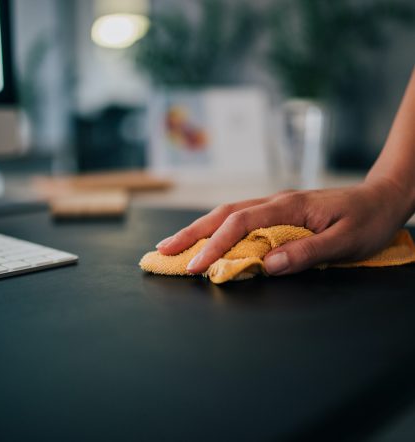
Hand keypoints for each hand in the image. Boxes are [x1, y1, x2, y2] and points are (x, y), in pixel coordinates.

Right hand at [156, 179, 410, 274]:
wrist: (383, 198)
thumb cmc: (367, 220)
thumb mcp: (344, 242)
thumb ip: (306, 252)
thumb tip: (267, 266)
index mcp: (288, 206)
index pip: (240, 224)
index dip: (214, 245)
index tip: (195, 266)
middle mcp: (276, 202)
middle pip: (224, 214)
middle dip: (191, 232)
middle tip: (164, 249)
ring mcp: (276, 205)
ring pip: (228, 213)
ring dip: (200, 228)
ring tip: (176, 242)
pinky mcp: (279, 211)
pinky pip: (241, 217)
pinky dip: (219, 228)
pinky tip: (210, 236)